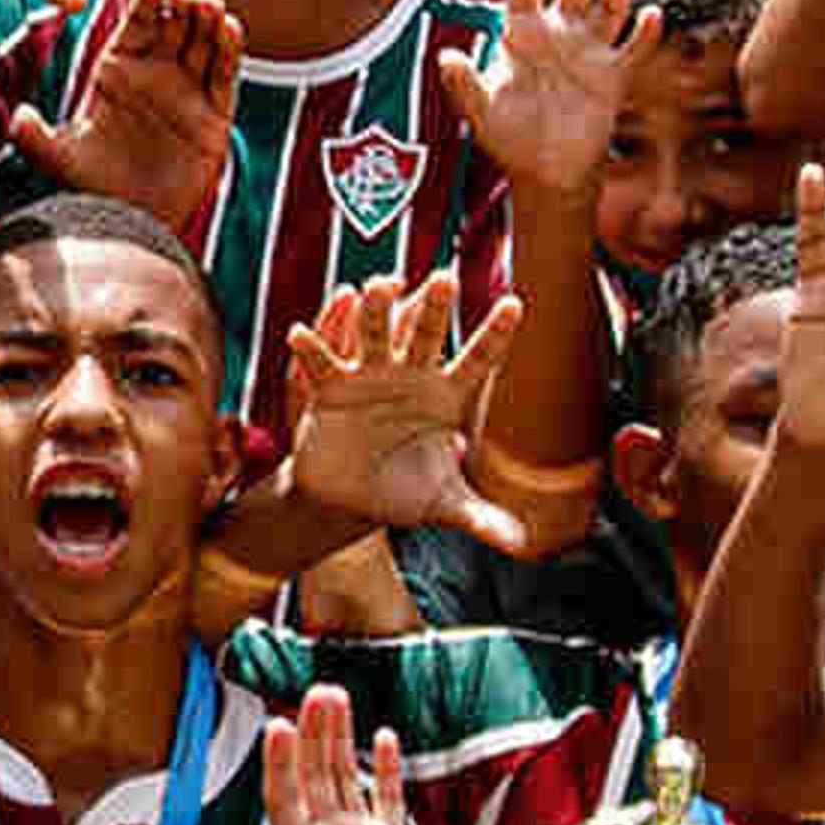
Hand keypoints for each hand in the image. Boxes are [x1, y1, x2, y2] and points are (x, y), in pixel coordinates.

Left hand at [9, 0, 238, 233]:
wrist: (131, 223)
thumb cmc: (91, 188)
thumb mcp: (59, 158)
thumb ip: (35, 136)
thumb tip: (16, 118)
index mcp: (117, 70)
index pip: (136, 22)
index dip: (150, 0)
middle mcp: (154, 74)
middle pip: (174, 25)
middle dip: (183, 4)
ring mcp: (186, 92)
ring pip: (202, 43)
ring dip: (208, 20)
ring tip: (209, 3)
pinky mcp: (213, 116)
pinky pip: (224, 76)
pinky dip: (228, 50)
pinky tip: (230, 27)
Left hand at [205, 686, 429, 824]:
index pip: (285, 802)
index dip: (281, 766)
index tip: (277, 728)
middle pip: (315, 777)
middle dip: (314, 735)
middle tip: (316, 692)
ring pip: (347, 778)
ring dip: (342, 739)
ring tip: (336, 696)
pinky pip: (390, 802)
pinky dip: (388, 770)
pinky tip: (384, 736)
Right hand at [276, 271, 532, 554]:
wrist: (353, 498)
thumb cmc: (406, 490)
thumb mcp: (445, 505)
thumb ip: (482, 518)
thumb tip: (525, 545)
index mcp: (447, 394)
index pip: (478, 360)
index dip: (495, 335)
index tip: (514, 304)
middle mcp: (410, 374)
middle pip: (425, 335)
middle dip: (434, 309)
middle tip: (445, 279)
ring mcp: (370, 375)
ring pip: (374, 335)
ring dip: (375, 311)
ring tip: (380, 284)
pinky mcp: (332, 387)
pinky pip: (321, 363)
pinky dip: (311, 348)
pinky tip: (300, 332)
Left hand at [440, 0, 659, 204]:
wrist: (543, 170)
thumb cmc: (509, 136)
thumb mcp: (480, 112)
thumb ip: (463, 85)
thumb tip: (446, 57)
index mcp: (524, 33)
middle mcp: (560, 33)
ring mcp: (590, 51)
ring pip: (608, 7)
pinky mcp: (614, 76)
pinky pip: (634, 50)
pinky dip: (646, 33)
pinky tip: (651, 16)